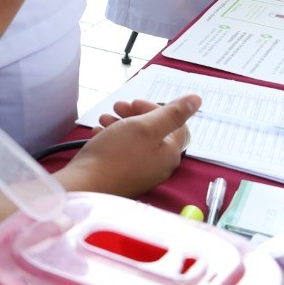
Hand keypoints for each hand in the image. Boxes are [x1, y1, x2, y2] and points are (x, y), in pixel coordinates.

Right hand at [60, 96, 199, 197]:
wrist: (86, 184)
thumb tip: (196, 99)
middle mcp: (158, 165)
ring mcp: (140, 172)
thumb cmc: (116, 154)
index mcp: (169, 153)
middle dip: (136, 114)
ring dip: (121, 124)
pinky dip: (113, 138)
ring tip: (104, 118)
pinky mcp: (122, 175)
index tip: (136, 103)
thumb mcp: (146, 127)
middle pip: (155, 132)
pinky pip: (122, 152)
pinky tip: (98, 133)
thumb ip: (173, 113)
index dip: (157, 109)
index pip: (176, 124)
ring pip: (136, 140)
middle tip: (118, 107)